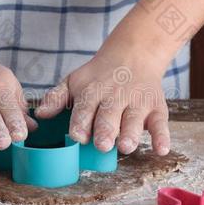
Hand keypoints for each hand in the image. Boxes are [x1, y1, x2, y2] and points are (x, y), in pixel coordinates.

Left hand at [35, 53, 169, 155]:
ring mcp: (137, 102)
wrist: (133, 54)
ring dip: (131, 133)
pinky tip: (161, 150)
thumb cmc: (98, 76)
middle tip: (102, 145)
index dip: (81, 122)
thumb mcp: (74, 81)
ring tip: (126, 147)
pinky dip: (162, 137)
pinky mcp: (157, 108)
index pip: (84, 108)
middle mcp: (115, 97)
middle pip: (109, 116)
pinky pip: (161, 123)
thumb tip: (40, 113)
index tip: (78, 136)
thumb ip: (57, 98)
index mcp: (92, 92)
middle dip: (105, 130)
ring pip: (134, 120)